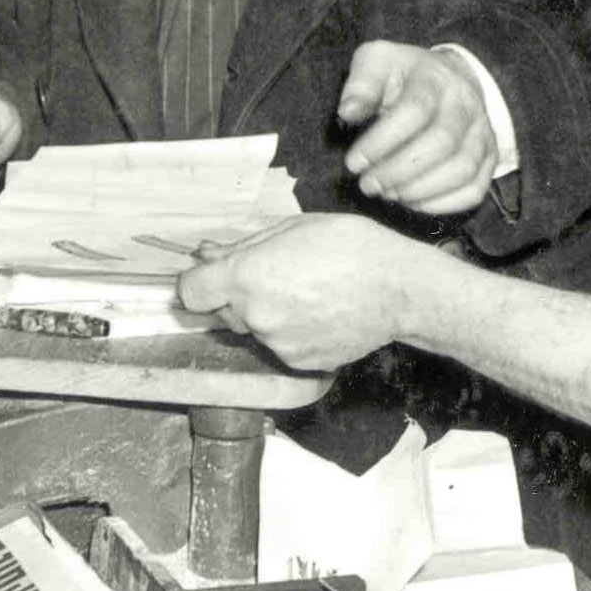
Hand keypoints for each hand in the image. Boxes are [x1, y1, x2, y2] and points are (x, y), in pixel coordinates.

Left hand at [176, 214, 414, 370]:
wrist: (400, 289)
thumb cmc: (351, 247)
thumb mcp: (292, 228)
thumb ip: (244, 246)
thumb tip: (208, 255)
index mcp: (247, 276)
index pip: (190, 293)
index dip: (197, 282)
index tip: (212, 276)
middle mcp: (256, 316)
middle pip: (223, 310)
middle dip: (239, 294)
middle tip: (276, 274)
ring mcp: (277, 344)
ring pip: (255, 328)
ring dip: (268, 313)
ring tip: (307, 292)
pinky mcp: (299, 362)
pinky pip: (280, 345)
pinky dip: (291, 332)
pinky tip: (319, 312)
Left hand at [337, 41, 497, 214]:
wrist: (447, 78)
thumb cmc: (403, 75)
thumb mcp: (377, 63)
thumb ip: (361, 84)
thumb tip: (348, 112)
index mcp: (435, 77)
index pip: (415, 109)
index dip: (382, 141)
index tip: (354, 162)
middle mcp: (466, 103)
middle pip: (442, 143)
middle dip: (399, 171)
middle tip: (368, 185)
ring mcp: (483, 131)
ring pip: (462, 169)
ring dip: (420, 190)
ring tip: (388, 194)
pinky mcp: (489, 157)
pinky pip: (475, 189)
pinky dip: (442, 204)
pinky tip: (412, 202)